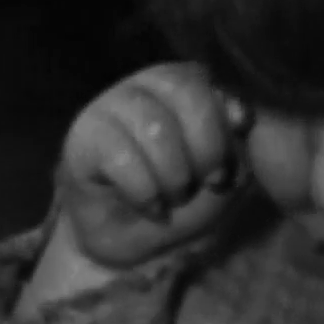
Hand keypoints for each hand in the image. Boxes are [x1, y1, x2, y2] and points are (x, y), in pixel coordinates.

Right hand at [55, 62, 252, 270]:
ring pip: (155, 126)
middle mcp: (145, 86)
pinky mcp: (82, 139)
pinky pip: (121, 157)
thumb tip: (241, 115)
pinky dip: (145, 190)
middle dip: (206, 147)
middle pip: (185, 92)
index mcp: (182, 84)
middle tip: (208, 182)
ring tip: (174, 197)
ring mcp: (108, 107)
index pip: (206, 82)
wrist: (136, 241)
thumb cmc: (183, 198)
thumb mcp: (224, 168)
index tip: (228, 164)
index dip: (222, 123)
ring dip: (175, 175)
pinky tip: (149, 206)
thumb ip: (235, 136)